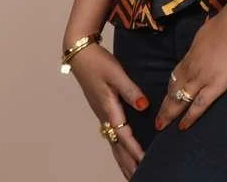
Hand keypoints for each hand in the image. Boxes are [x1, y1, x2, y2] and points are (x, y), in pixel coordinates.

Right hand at [69, 42, 149, 179]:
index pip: (124, 134)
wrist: (81, 55)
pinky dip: (119, 148)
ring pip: (114, 143)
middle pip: (117, 146)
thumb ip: (130, 89)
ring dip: (123, 159)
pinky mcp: (103, 111)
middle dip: (128, 163)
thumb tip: (144, 106)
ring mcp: (102, 115)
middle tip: (139, 178)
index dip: (134, 149)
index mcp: (108, 108)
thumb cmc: (99, 63)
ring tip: (133, 173)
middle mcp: (104, 116)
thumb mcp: (116, 73)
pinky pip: (112, 135)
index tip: (145, 162)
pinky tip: (123, 152)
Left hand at [155, 3, 226, 131]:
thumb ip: (201, 45)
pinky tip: (182, 127)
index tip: (166, 96)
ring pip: (180, 100)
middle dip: (164, 105)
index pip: (176, 75)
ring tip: (162, 125)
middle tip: (157, 119)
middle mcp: (191, 68)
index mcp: (190, 55)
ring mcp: (201, 78)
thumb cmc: (225, 22)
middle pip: (173, 90)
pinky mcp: (215, 86)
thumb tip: (201, 47)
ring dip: (170, 113)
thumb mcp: (205, 32)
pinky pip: (198, 105)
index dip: (170, 88)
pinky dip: (189, 117)